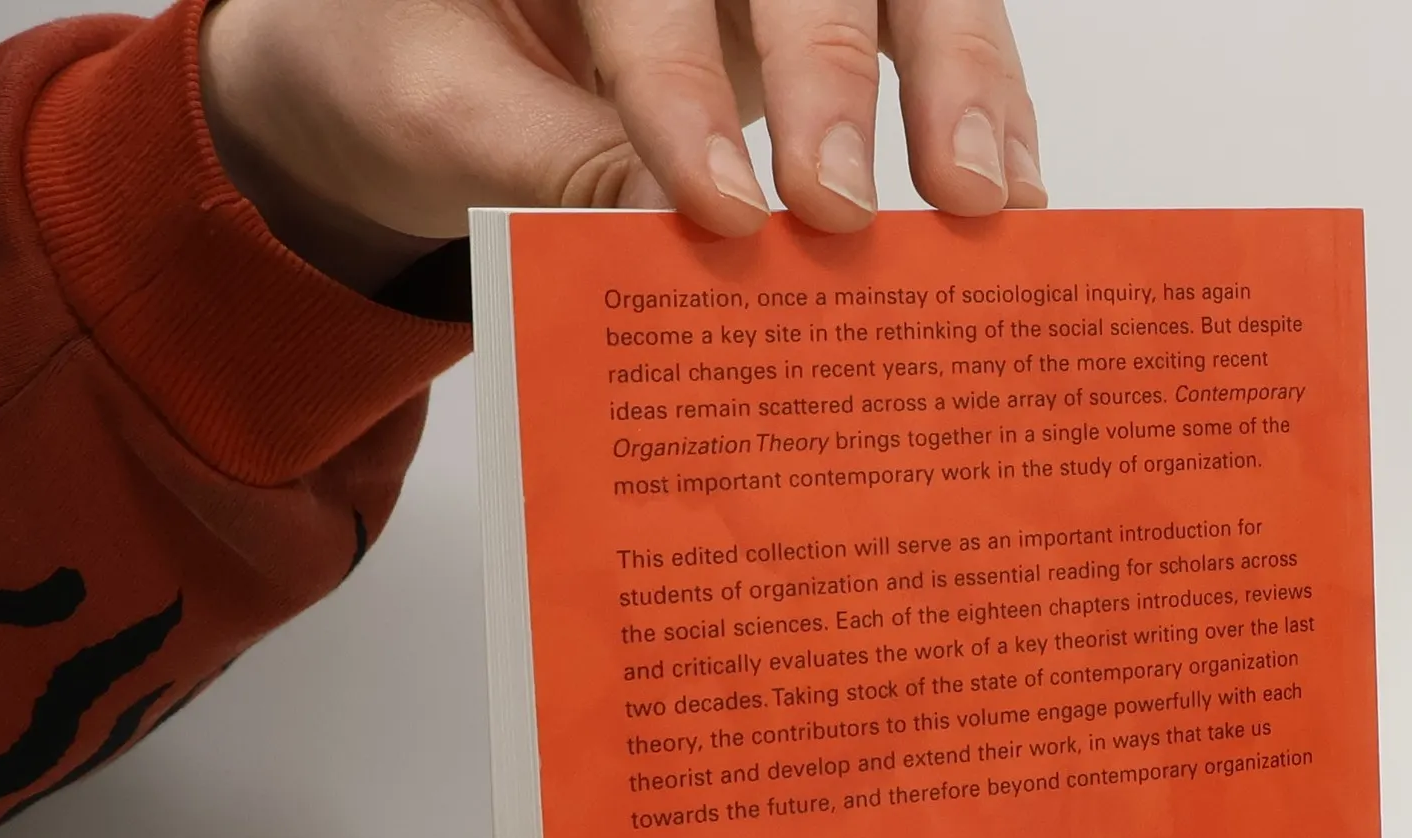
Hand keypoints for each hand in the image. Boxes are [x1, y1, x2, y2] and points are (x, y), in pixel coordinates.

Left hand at [200, 0, 1046, 294]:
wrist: (419, 49)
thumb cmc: (407, 60)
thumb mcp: (437, 114)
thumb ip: (548, 162)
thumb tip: (673, 240)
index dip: (684, 86)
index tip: (720, 207)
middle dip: (835, 78)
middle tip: (841, 212)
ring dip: (956, 85)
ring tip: (980, 207)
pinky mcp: (831, 6)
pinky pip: (928, 30)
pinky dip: (979, 111)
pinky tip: (1004, 199)